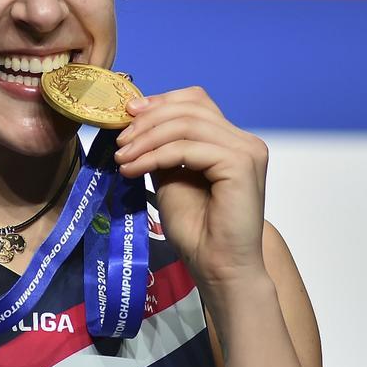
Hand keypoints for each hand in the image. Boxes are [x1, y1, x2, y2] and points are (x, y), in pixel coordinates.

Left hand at [113, 86, 269, 292]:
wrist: (217, 266)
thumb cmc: (198, 230)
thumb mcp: (171, 178)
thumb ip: (163, 150)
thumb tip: (136, 125)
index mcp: (231, 141)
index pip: (195, 101)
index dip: (159, 102)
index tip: (127, 114)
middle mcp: (244, 141)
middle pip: (189, 108)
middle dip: (147, 121)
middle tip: (119, 142)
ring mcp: (246, 151)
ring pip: (186, 124)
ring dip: (146, 139)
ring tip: (122, 158)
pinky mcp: (240, 164)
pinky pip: (187, 148)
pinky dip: (155, 156)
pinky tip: (134, 169)